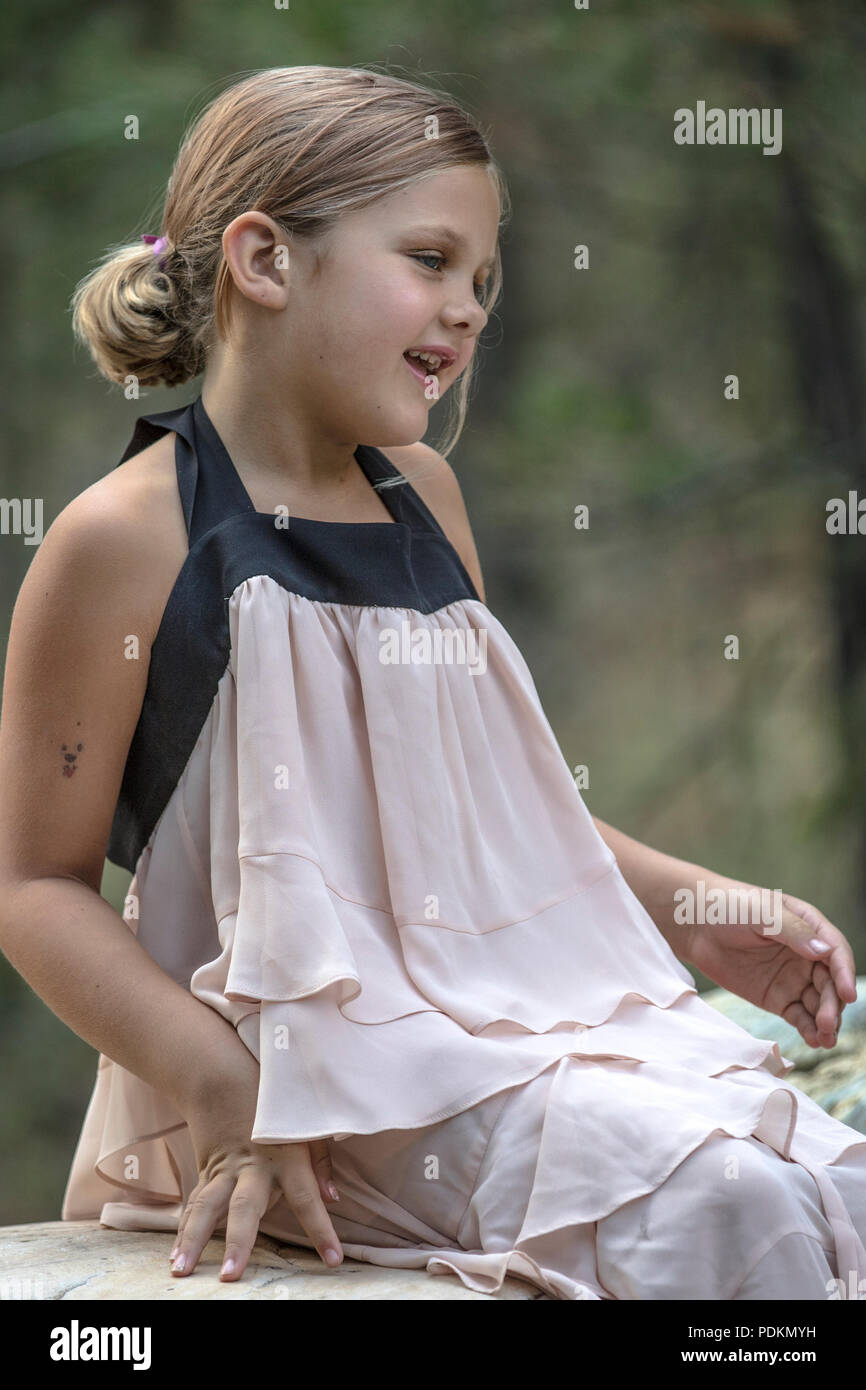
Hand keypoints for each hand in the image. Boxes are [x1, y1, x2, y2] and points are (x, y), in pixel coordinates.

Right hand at [170, 1066, 343, 1281]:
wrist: (224, 1080)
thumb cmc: (274, 1104)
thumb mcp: (305, 1126)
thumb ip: (320, 1164)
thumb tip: (333, 1198)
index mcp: (286, 1158)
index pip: (307, 1198)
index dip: (321, 1229)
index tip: (333, 1260)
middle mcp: (253, 1168)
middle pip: (245, 1208)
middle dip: (238, 1242)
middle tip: (231, 1276)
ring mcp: (225, 1172)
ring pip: (206, 1208)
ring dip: (194, 1241)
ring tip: (182, 1270)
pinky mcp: (207, 1174)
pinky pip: (195, 1205)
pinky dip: (184, 1232)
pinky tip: (176, 1259)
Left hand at [685, 881, 857, 1048]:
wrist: (694, 924)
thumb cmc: (728, 906)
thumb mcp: (761, 912)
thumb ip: (793, 931)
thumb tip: (824, 951)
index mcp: (809, 926)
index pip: (835, 952)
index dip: (844, 973)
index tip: (848, 994)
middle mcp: (807, 955)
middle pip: (830, 983)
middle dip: (833, 1004)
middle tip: (827, 1023)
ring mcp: (793, 978)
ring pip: (819, 1003)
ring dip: (826, 1022)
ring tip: (824, 1039)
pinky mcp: (777, 998)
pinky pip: (800, 1016)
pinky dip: (808, 1029)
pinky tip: (813, 1040)